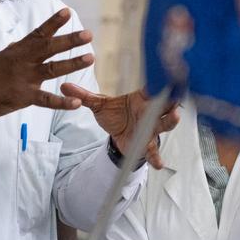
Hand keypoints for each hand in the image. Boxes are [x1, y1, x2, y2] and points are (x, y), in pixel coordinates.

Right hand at [0, 8, 93, 133]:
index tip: (68, 11)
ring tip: (90, 58)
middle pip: (49, 47)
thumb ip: (14, 50)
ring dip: (72, 63)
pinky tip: (77, 102)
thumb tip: (20, 42)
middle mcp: (23, 61)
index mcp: (18, 50)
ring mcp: (24, 78)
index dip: (53, 22)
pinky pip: (47, 100)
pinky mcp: (24, 97)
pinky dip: (63, 102)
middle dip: (69, 40)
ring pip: (52, 69)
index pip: (38, 32)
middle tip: (88, 34)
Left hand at [59, 84, 179, 169]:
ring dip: (170, 121)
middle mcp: (149, 111)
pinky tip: (158, 164)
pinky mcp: (147, 144)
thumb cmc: (115, 114)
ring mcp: (150, 128)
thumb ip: (83, 96)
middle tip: (174, 93)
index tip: (163, 76)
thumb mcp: (98, 105)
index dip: (158, 82)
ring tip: (175, 117)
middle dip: (170, 99)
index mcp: (140, 98)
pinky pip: (153, 150)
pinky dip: (156, 157)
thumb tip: (64, 86)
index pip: (151, 87)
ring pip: (164, 123)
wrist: (118, 134)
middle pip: (164, 104)